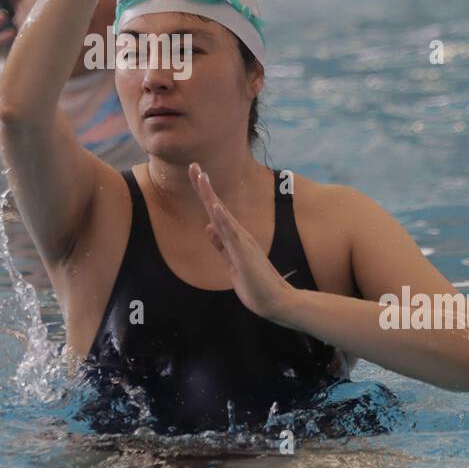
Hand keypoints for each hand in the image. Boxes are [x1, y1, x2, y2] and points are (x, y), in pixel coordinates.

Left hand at [191, 163, 296, 323]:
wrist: (275, 301)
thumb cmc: (255, 284)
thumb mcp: (231, 261)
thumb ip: (221, 244)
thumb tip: (209, 226)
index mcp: (233, 236)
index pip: (214, 211)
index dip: (204, 193)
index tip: (195, 174)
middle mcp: (237, 234)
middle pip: (216, 206)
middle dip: (203, 186)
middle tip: (193, 165)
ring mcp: (241, 242)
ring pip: (222, 215)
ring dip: (211, 196)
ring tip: (201, 177)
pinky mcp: (244, 254)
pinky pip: (231, 234)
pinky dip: (222, 219)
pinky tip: (215, 207)